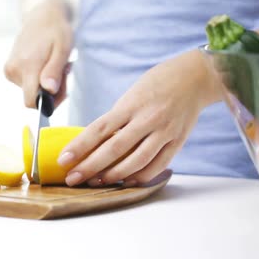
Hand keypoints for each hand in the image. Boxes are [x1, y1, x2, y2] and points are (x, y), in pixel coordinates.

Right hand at [4, 0, 72, 107]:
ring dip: (48, 82)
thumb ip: (54, 71)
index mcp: (26, 66)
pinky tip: (46, 63)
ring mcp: (10, 70)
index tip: (62, 89)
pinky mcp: (10, 70)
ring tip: (55, 63)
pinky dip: (40, 78)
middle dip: (52, 90)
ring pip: (32, 91)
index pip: (31, 101)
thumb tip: (48, 91)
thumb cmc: (57, 31)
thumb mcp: (62, 49)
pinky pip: (27, 84)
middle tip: (64, 70)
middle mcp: (13, 70)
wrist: (41, 15)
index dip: (49, 102)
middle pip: (33, 97)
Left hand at [57, 50, 221, 186]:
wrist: (195, 77)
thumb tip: (95, 142)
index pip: (99, 129)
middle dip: (90, 166)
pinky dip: (140, 176)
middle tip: (73, 178)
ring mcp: (164, 131)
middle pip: (114, 149)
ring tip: (97, 182)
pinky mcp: (177, 141)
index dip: (79, 146)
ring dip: (114, 175)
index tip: (63, 159)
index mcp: (131, 104)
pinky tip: (127, 181)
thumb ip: (117, 118)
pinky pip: (157, 165)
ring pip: (136, 161)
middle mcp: (147, 119)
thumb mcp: (131, 94)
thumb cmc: (157, 83)